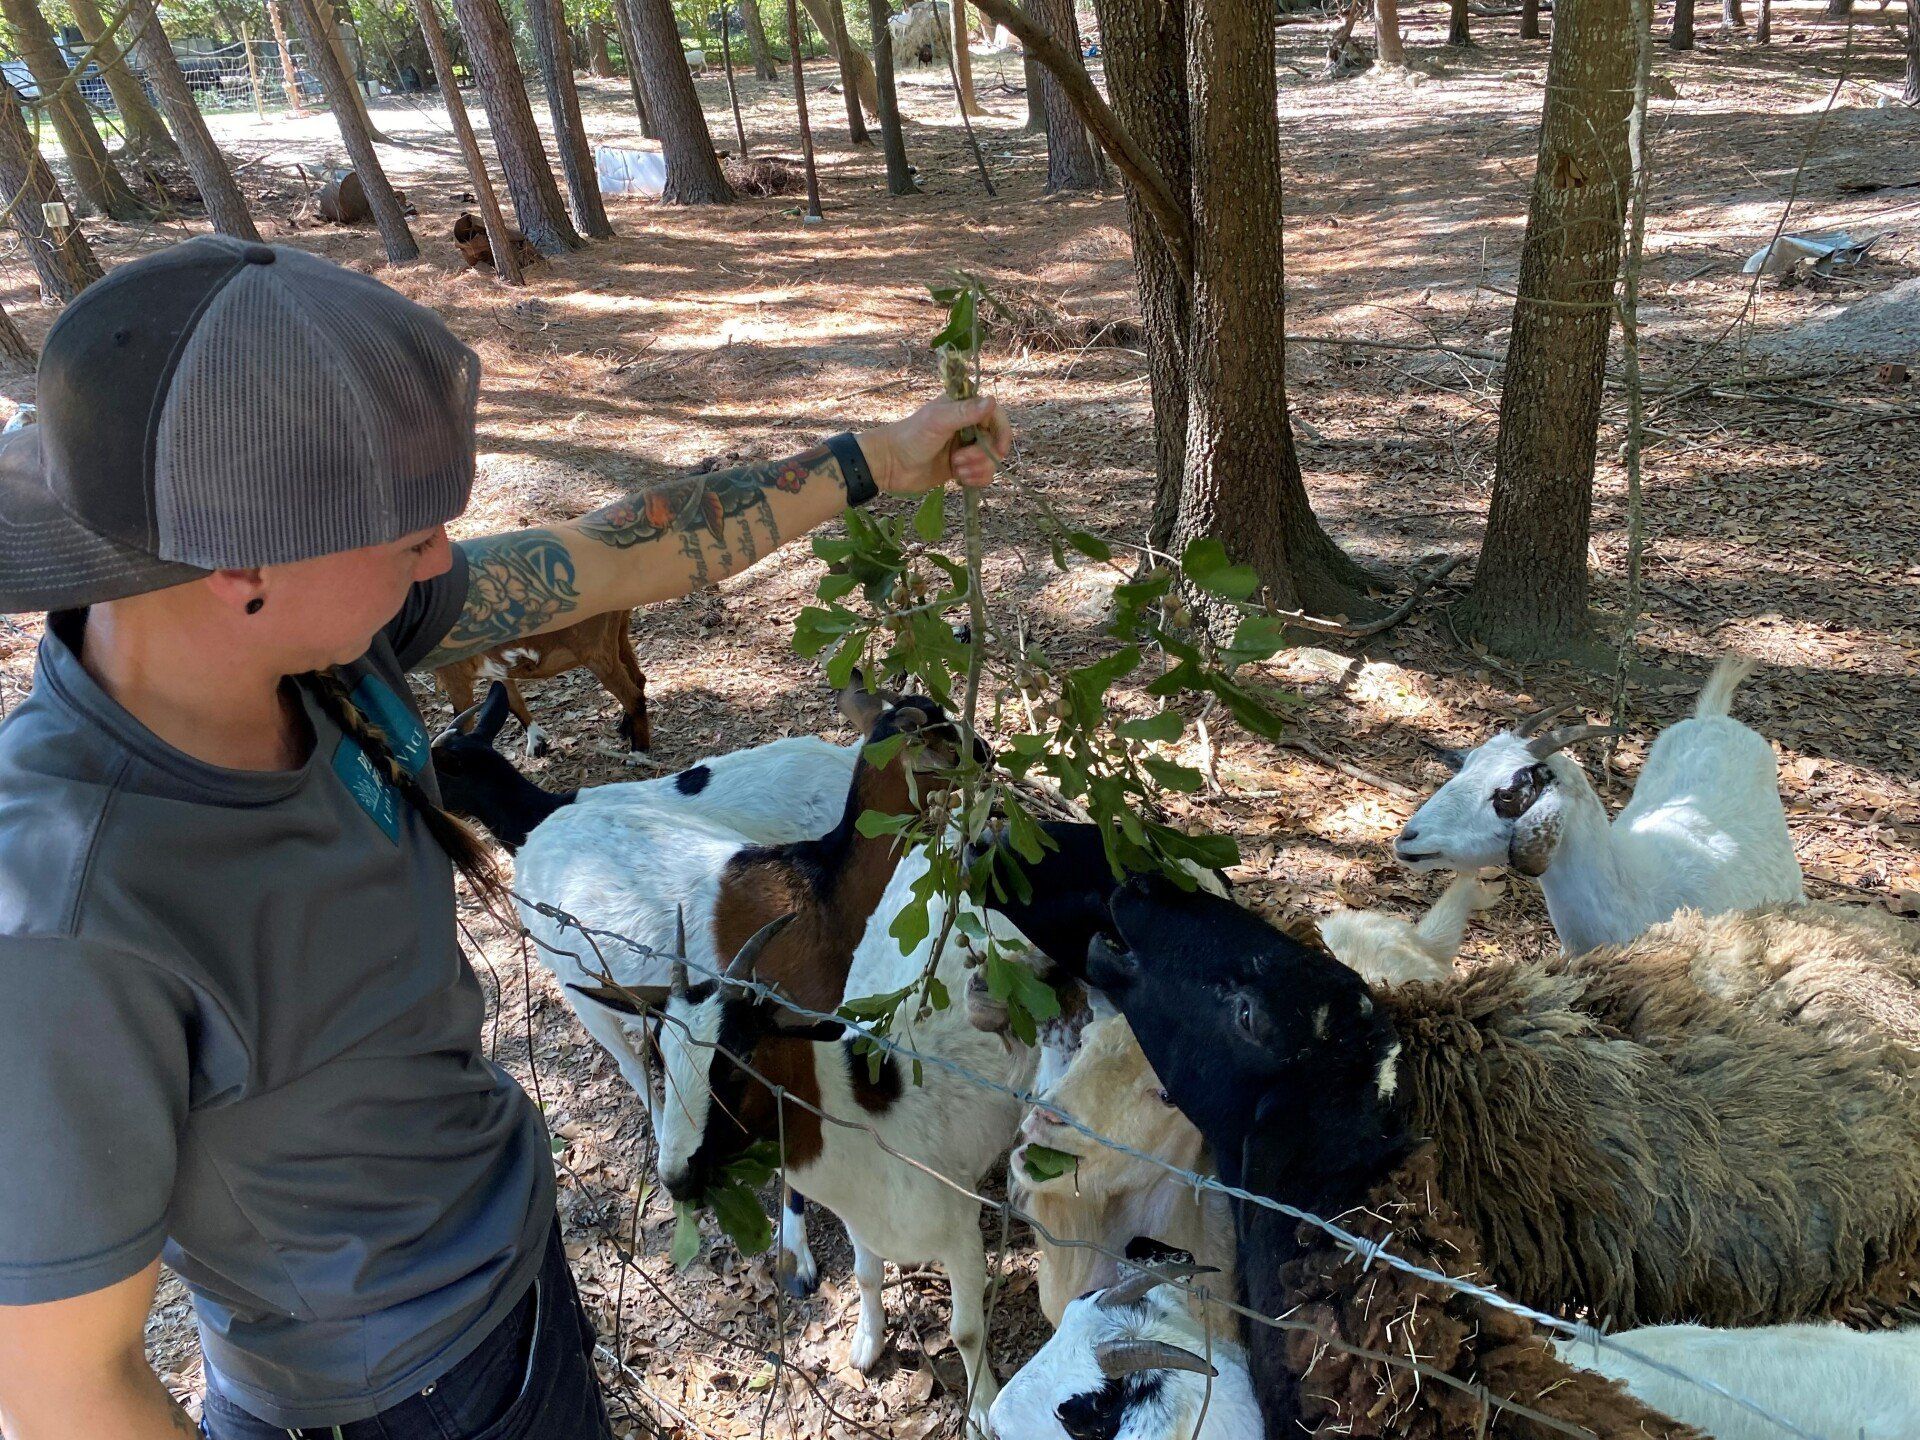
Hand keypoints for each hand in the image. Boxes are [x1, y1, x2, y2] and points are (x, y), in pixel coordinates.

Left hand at [855, 397, 1010, 495]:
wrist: (890, 465)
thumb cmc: (911, 437)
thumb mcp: (938, 421)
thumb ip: (965, 412)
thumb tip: (992, 401)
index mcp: (963, 408)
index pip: (995, 416)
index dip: (1002, 432)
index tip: (999, 449)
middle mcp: (968, 426)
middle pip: (995, 442)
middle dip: (982, 456)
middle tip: (959, 461)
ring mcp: (965, 448)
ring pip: (990, 461)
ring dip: (977, 469)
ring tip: (956, 470)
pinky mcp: (961, 467)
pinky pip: (982, 474)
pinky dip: (976, 479)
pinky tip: (960, 479)